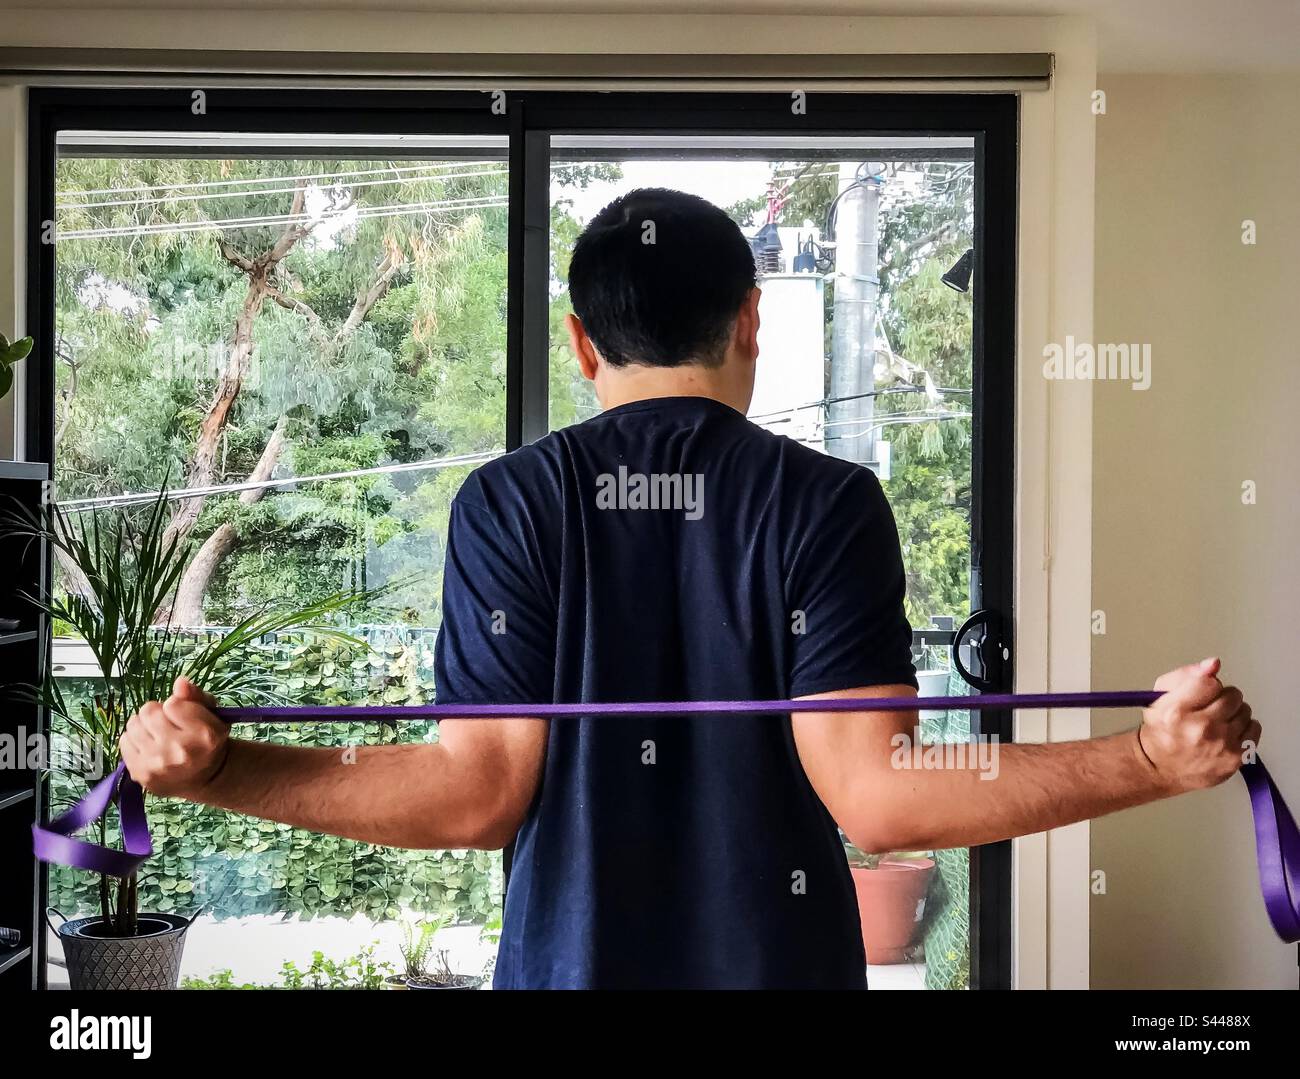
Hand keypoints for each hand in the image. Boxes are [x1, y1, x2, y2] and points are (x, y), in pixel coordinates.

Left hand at [119, 676, 228, 797]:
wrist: (206, 778)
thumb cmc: (208, 741)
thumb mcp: (212, 715)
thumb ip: (196, 696)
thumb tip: (179, 682)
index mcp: (203, 734)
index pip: (172, 703)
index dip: (176, 705)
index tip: (182, 715)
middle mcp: (180, 750)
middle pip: (149, 712)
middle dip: (156, 713)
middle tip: (166, 723)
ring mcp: (157, 764)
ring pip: (133, 725)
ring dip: (143, 725)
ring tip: (155, 733)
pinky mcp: (140, 773)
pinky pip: (124, 742)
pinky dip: (133, 739)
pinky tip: (147, 745)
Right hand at [1138, 658, 1259, 793]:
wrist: (1161, 769)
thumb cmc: (1161, 731)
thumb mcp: (1160, 696)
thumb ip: (1186, 675)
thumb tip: (1214, 664)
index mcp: (1177, 711)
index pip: (1210, 681)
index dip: (1205, 686)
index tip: (1198, 695)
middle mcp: (1200, 728)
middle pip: (1231, 694)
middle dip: (1222, 698)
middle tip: (1209, 709)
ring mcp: (1221, 744)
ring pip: (1245, 710)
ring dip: (1234, 713)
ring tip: (1218, 722)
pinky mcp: (1236, 757)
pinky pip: (1254, 728)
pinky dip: (1244, 728)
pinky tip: (1228, 733)